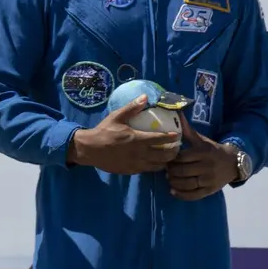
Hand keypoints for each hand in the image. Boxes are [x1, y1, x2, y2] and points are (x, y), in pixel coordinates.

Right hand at [67, 95, 181, 173]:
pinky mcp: (131, 171)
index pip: (161, 139)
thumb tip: (145, 97)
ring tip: (168, 156)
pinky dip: (154, 166)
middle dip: (173, 152)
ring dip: (165, 161)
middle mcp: (140, 154)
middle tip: (176, 147)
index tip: (177, 135)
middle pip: (164, 156)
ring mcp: (136, 164)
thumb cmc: (104, 131)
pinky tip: (154, 161)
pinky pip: (147, 170)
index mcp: (138, 139)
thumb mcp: (116, 117)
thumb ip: (132, 108)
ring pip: (158, 166)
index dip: (172, 137)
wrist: (90, 149)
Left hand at [165, 113, 238, 200]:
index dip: (171, 159)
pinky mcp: (210, 190)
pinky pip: (195, 195)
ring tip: (169, 179)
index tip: (166, 158)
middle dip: (171, 171)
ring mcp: (209, 180)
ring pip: (188, 184)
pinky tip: (173, 191)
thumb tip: (176, 114)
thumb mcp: (201, 140)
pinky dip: (182, 195)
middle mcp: (207, 167)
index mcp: (203, 153)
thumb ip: (187, 131)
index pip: (182, 157)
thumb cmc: (212, 150)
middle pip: (183, 171)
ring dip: (174, 183)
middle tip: (166, 170)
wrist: (233, 163)